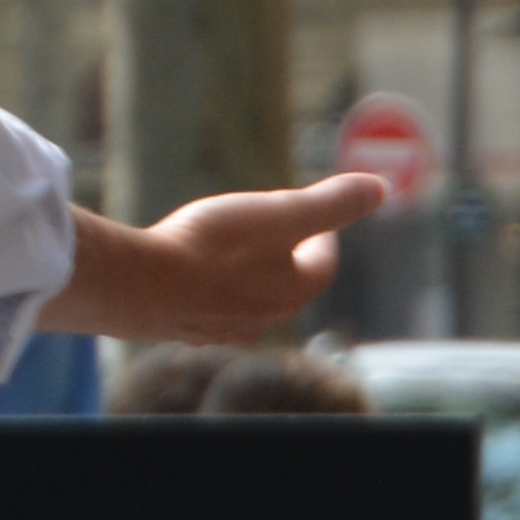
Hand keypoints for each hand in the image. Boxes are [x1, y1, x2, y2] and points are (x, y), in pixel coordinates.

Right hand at [46, 173, 384, 349]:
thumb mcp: (279, 212)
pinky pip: (206, 308)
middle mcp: (261, 318)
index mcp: (292, 291)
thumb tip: (380, 189)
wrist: (139, 287)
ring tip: (232, 249)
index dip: (324, 238)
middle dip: (285, 258)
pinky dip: (208, 289)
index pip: (322, 264)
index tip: (318, 220)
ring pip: (246, 300)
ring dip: (246, 275)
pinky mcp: (182, 330)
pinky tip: (188, 273)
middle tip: (276, 230)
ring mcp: (220, 329)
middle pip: (285, 286)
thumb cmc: (211, 247)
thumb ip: (331, 203)